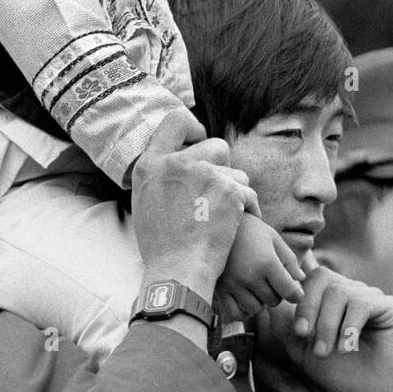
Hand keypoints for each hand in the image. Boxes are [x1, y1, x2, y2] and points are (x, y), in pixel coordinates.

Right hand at [131, 110, 256, 295]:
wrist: (178, 270)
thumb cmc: (160, 245)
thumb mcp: (144, 201)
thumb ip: (159, 175)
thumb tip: (176, 158)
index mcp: (151, 164)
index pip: (175, 121)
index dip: (193, 128)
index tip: (199, 142)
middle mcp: (177, 163)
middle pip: (216, 145)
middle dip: (222, 167)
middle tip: (216, 193)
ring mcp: (205, 174)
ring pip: (235, 171)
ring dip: (234, 190)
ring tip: (221, 216)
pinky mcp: (229, 189)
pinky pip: (247, 191)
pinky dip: (246, 207)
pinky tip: (236, 223)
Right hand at [219, 214, 304, 320]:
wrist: (217, 223)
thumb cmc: (250, 229)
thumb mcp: (273, 238)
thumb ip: (289, 260)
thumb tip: (301, 279)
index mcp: (267, 262)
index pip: (289, 291)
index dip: (296, 294)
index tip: (295, 291)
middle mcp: (250, 276)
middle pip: (273, 301)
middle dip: (276, 294)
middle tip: (271, 282)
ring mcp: (233, 284)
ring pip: (255, 309)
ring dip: (260, 302)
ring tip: (257, 288)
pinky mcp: (219, 289)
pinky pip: (235, 313)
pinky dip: (243, 311)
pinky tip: (245, 299)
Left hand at [260, 267, 392, 391]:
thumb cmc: (337, 373)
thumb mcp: (300, 349)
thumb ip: (284, 323)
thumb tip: (269, 299)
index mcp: (328, 297)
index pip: (307, 276)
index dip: (295, 293)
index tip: (295, 327)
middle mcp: (349, 291)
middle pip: (321, 278)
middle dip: (307, 307)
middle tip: (303, 336)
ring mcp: (369, 296)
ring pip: (339, 292)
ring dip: (327, 324)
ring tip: (324, 352)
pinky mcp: (390, 306)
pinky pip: (362, 303)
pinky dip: (349, 327)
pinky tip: (346, 348)